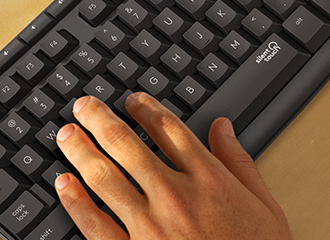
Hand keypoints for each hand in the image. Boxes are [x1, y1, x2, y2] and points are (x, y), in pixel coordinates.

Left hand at [52, 93, 291, 239]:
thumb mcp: (265, 206)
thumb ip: (239, 162)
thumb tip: (223, 128)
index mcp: (209, 180)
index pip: (168, 129)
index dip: (145, 109)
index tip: (132, 101)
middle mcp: (175, 197)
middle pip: (126, 144)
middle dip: (100, 120)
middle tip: (84, 107)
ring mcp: (150, 227)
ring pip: (105, 177)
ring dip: (81, 151)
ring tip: (67, 136)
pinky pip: (95, 225)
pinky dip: (76, 202)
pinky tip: (64, 185)